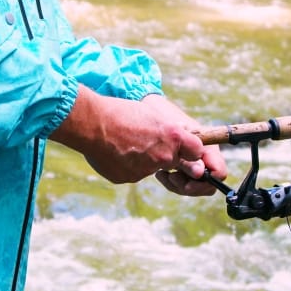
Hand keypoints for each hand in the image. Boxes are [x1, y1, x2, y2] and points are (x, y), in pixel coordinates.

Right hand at [49, 88, 227, 194]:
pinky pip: (133, 173)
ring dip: (143, 160)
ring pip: (151, 168)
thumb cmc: (121, 112)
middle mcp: (164, 156)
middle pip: (175, 163)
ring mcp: (147, 170)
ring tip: (124, 143)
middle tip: (149, 144)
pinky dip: (126, 165)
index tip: (185, 148)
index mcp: (173, 137)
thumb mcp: (152, 116)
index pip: (197, 151)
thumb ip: (168, 133)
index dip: (190, 150)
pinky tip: (113, 151)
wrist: (93, 123)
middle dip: (166, 157)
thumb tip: (174, 143)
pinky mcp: (130, 178)